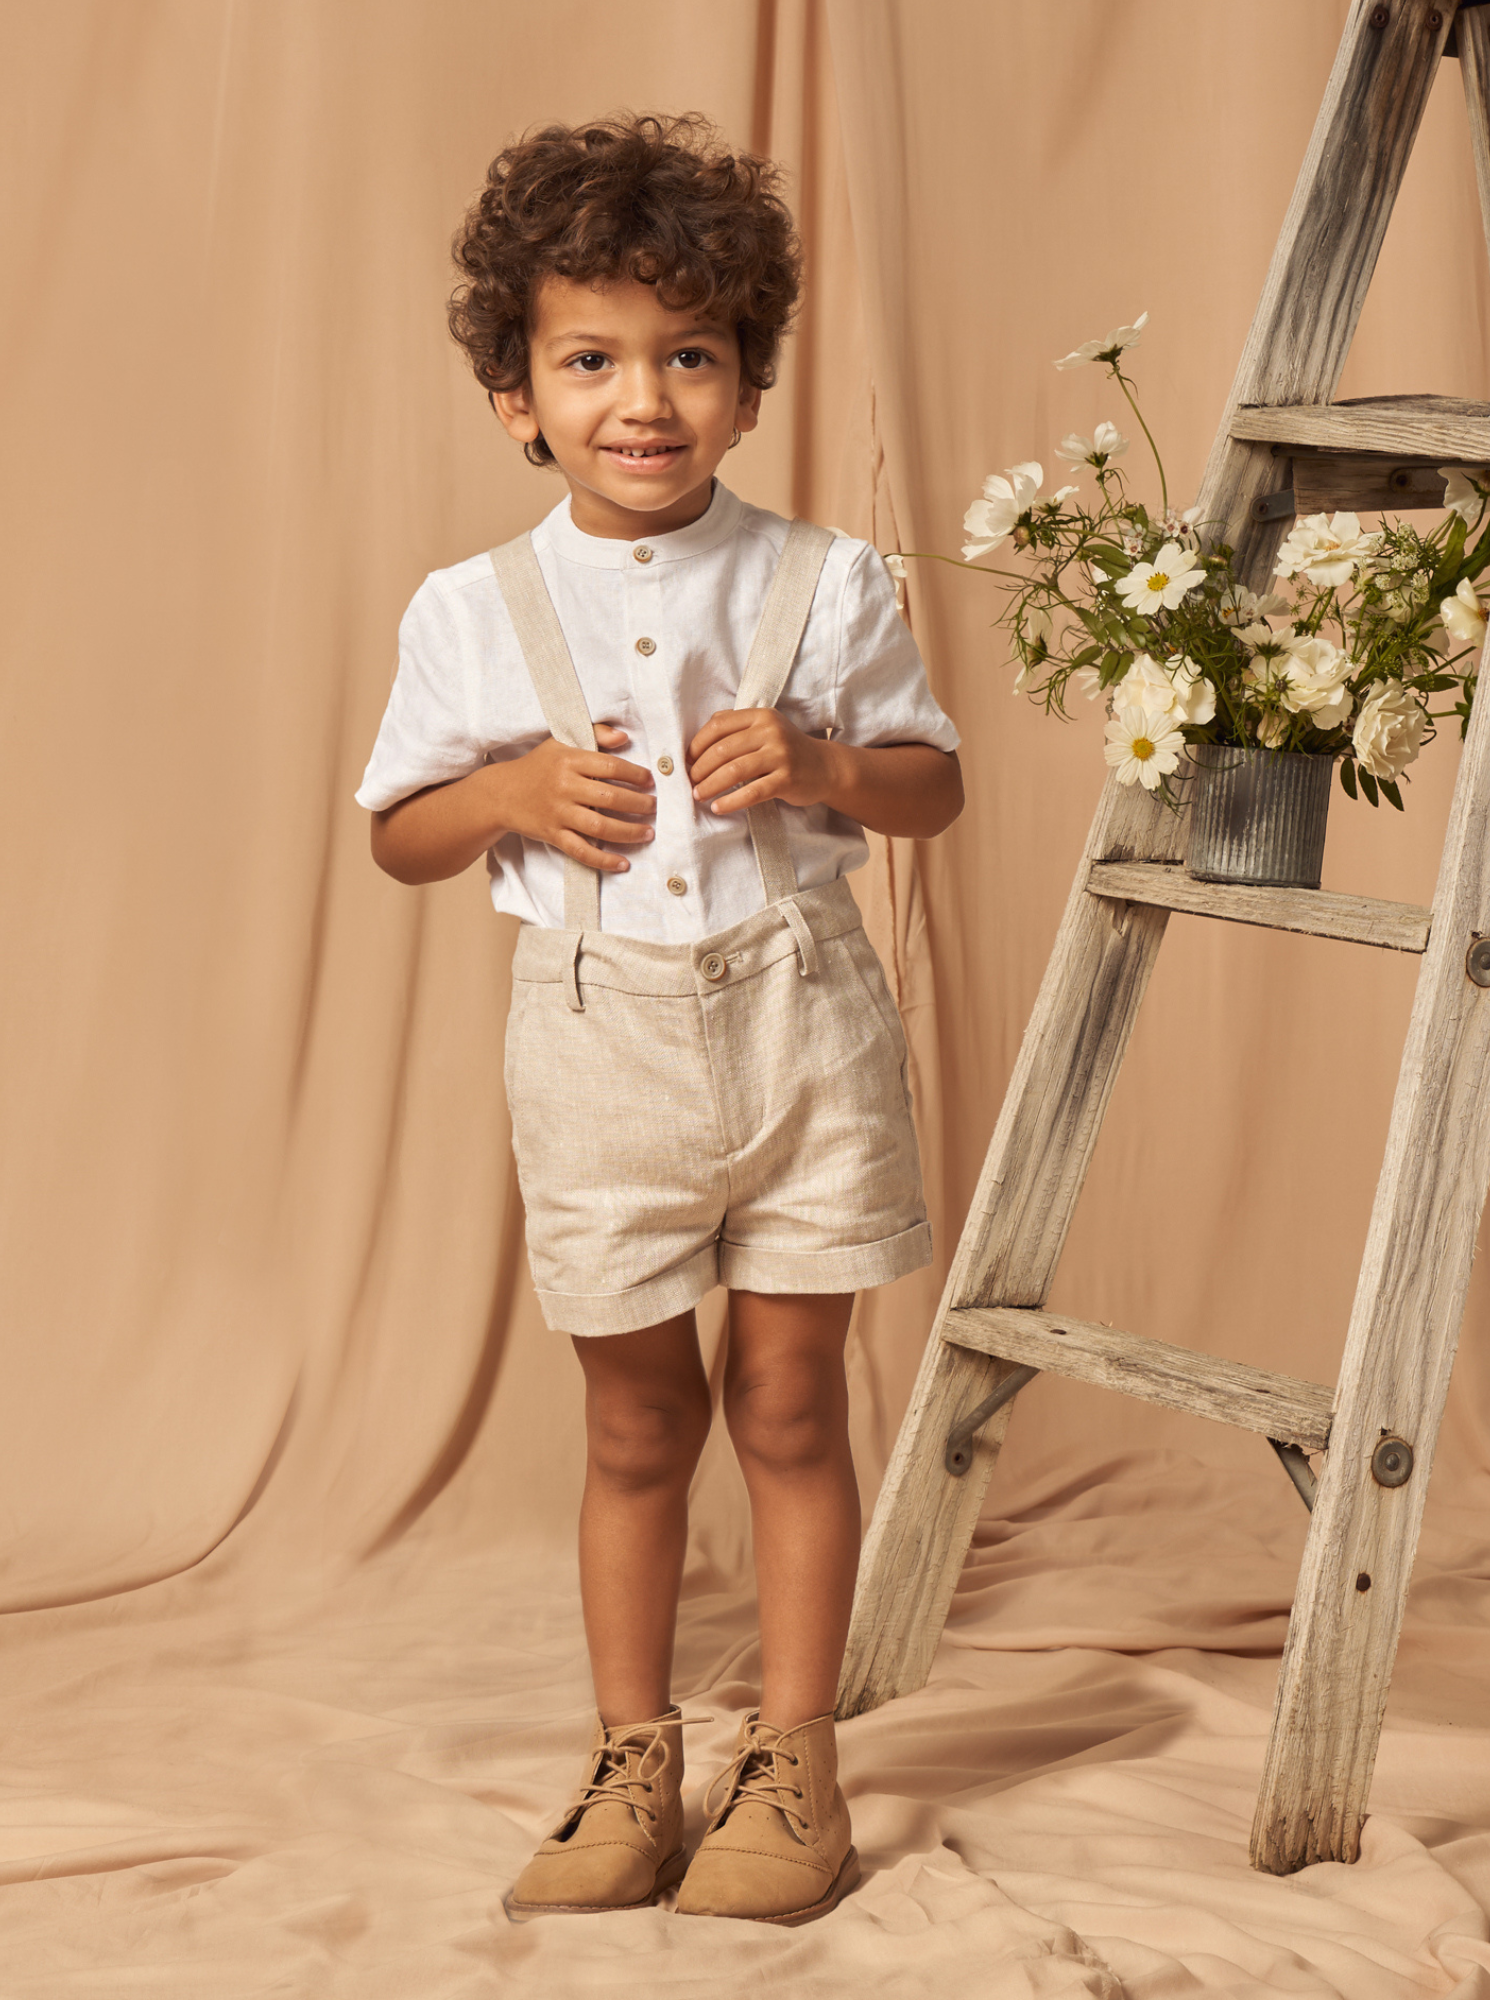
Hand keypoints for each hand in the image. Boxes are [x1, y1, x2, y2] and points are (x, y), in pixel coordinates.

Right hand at [494, 724, 654, 872]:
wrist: (501, 793)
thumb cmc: (537, 766)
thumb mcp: (560, 742)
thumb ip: (595, 734)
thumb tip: (624, 738)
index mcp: (569, 760)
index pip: (610, 766)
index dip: (635, 774)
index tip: (650, 781)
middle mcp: (564, 786)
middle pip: (609, 797)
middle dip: (638, 804)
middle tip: (654, 807)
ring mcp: (558, 813)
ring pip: (599, 826)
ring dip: (628, 832)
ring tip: (648, 833)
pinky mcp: (553, 835)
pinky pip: (581, 851)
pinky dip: (602, 860)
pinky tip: (622, 864)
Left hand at [687, 708, 836, 814]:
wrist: (826, 767)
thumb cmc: (787, 750)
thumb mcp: (765, 729)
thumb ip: (736, 729)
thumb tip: (695, 745)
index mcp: (760, 716)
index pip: (718, 725)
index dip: (697, 744)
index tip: (687, 761)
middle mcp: (770, 732)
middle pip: (722, 750)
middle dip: (700, 769)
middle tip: (690, 782)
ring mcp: (780, 755)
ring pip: (733, 771)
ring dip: (710, 786)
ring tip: (698, 796)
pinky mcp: (786, 779)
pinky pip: (751, 792)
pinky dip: (730, 802)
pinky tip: (718, 808)